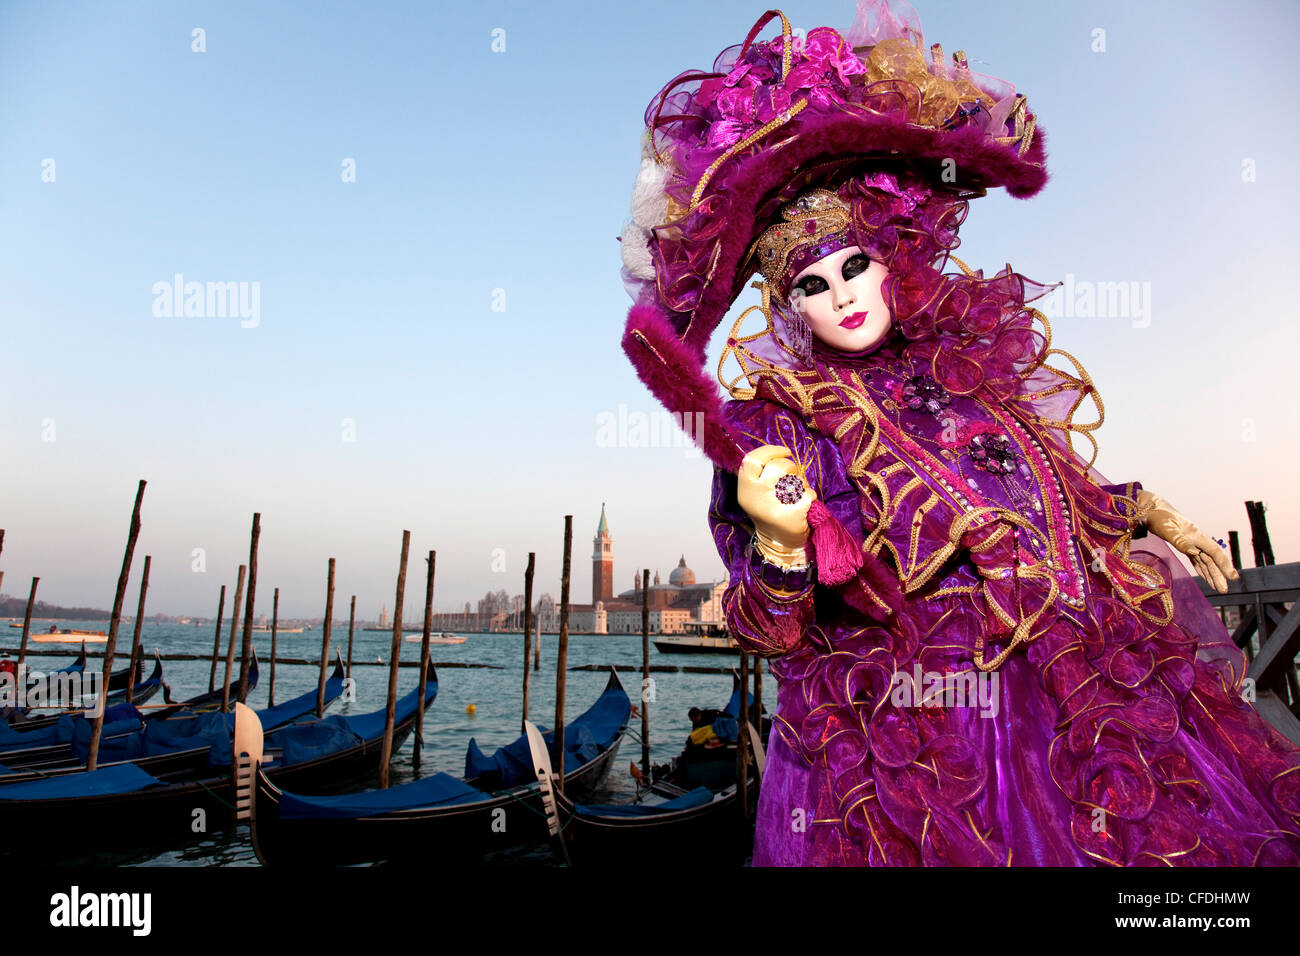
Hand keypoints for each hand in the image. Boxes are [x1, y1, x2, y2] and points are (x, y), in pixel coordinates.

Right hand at [737, 445, 814, 566]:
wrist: (778, 544)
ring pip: (796, 479)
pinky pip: (808, 493)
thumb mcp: (756, 492)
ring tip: (796, 497)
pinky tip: (804, 507)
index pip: (752, 459)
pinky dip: (810, 498)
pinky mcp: (792, 514)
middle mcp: (756, 496)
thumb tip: (778, 452)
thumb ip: (761, 473)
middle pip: (779, 466)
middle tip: (791, 481)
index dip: (771, 451)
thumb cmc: (769, 511)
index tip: (785, 452)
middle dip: (791, 469)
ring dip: (801, 485)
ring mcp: (774, 506)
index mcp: (745, 489)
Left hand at [1136, 489, 1239, 592]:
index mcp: (1196, 535)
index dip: (1224, 565)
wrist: (1149, 508)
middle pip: (1211, 560)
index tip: (1233, 577)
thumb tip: (1195, 553)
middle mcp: (1196, 540)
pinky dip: (1202, 570)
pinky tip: (1207, 579)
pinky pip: (1196, 560)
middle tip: (1224, 590)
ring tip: (1220, 588)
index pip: (1215, 552)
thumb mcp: (1167, 529)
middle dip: (1219, 575)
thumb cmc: (1157, 517)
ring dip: (1212, 575)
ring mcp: (1191, 543)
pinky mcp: (1183, 545)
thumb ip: (1180, 541)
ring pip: (1205, 561)